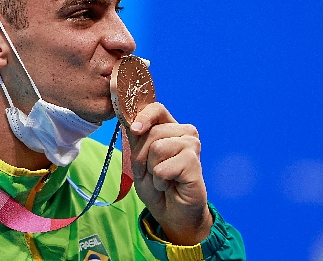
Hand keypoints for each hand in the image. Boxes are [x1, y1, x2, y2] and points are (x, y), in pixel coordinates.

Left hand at [127, 102, 212, 244]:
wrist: (172, 213)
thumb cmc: (157, 186)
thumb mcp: (139, 160)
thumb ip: (136, 138)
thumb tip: (129, 120)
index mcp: (170, 127)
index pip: (156, 109)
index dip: (143, 116)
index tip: (134, 130)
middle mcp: (184, 133)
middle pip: (152, 132)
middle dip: (141, 157)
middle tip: (150, 172)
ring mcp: (191, 146)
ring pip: (157, 148)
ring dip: (151, 170)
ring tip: (161, 178)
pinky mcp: (194, 162)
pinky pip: (163, 167)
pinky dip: (160, 180)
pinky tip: (169, 184)